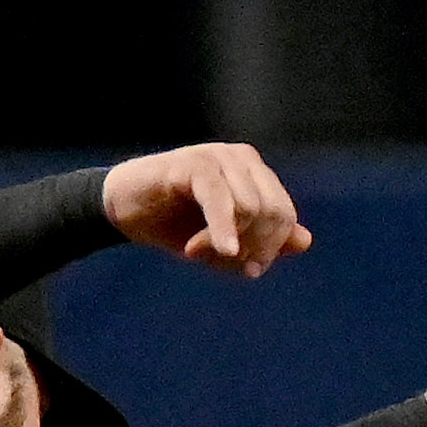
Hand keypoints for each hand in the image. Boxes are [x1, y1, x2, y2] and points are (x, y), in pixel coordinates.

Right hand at [102, 144, 311, 278]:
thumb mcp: (222, 240)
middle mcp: (241, 158)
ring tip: (197, 253)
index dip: (271, 248)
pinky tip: (219, 251)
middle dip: (254, 246)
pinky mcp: (193, 165)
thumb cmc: (171, 223)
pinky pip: (219, 199)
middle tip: (224, 262)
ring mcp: (217, 157)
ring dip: (228, 241)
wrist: (122, 210)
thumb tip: (304, 242)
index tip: (248, 269)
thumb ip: (261, 241)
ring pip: (250, 208)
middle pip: (272, 212)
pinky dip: (222, 229)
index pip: (284, 214)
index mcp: (253, 172)